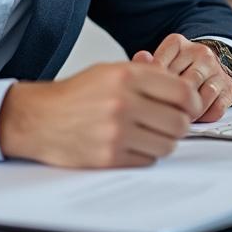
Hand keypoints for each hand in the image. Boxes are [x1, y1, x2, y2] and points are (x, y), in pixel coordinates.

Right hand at [0, 62, 200, 167]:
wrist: (39, 118)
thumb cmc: (75, 95)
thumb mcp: (110, 71)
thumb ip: (146, 76)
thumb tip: (185, 90)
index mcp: (126, 76)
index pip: (182, 92)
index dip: (192, 102)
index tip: (189, 107)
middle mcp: (123, 102)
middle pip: (179, 122)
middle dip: (179, 124)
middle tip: (169, 122)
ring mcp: (116, 131)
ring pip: (167, 145)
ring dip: (163, 141)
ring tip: (147, 133)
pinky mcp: (109, 156)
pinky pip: (147, 160)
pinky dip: (145, 154)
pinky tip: (130, 144)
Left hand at [132, 34, 231, 123]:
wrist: (209, 65)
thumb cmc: (178, 68)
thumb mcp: (160, 62)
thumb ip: (146, 63)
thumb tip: (141, 59)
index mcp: (177, 43)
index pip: (160, 67)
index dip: (152, 88)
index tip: (149, 98)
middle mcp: (200, 52)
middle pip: (181, 85)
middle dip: (171, 104)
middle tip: (163, 115)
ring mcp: (216, 69)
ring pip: (200, 97)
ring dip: (189, 112)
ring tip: (179, 118)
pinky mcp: (228, 87)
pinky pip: (216, 108)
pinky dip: (205, 117)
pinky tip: (196, 117)